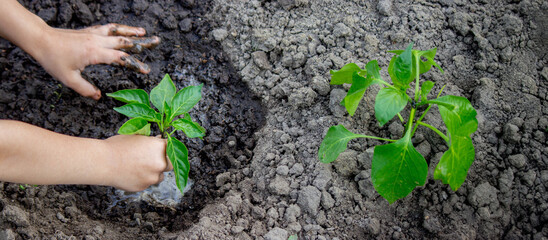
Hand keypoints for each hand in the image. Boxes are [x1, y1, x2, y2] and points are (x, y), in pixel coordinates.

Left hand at [35, 24, 159, 99]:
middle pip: (124, 41)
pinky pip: (108, 28)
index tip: (146, 70)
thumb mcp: (69, 79)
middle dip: (142, 42)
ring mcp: (94, 34)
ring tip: (145, 32)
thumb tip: (98, 96)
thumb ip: (86, 89)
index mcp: (95, 53)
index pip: (120, 58)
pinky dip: (119, 28)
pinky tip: (124, 29)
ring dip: (132, 31)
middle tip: (157, 42)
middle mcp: (97, 41)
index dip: (134, 64)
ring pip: (118, 31)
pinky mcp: (89, 31)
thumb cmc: (53, 59)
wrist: (40, 40)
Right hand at [104, 134, 172, 191]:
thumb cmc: (117, 147)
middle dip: (164, 162)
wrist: (102, 162)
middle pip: (171, 164)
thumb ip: (150, 141)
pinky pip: (148, 183)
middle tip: (153, 159)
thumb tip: (158, 140)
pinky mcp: (144, 186)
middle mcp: (160, 163)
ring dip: (154, 173)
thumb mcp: (136, 136)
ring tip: (139, 167)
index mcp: (159, 147)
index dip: (165, 147)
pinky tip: (132, 173)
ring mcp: (153, 177)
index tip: (161, 148)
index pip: (171, 146)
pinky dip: (143, 179)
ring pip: (160, 176)